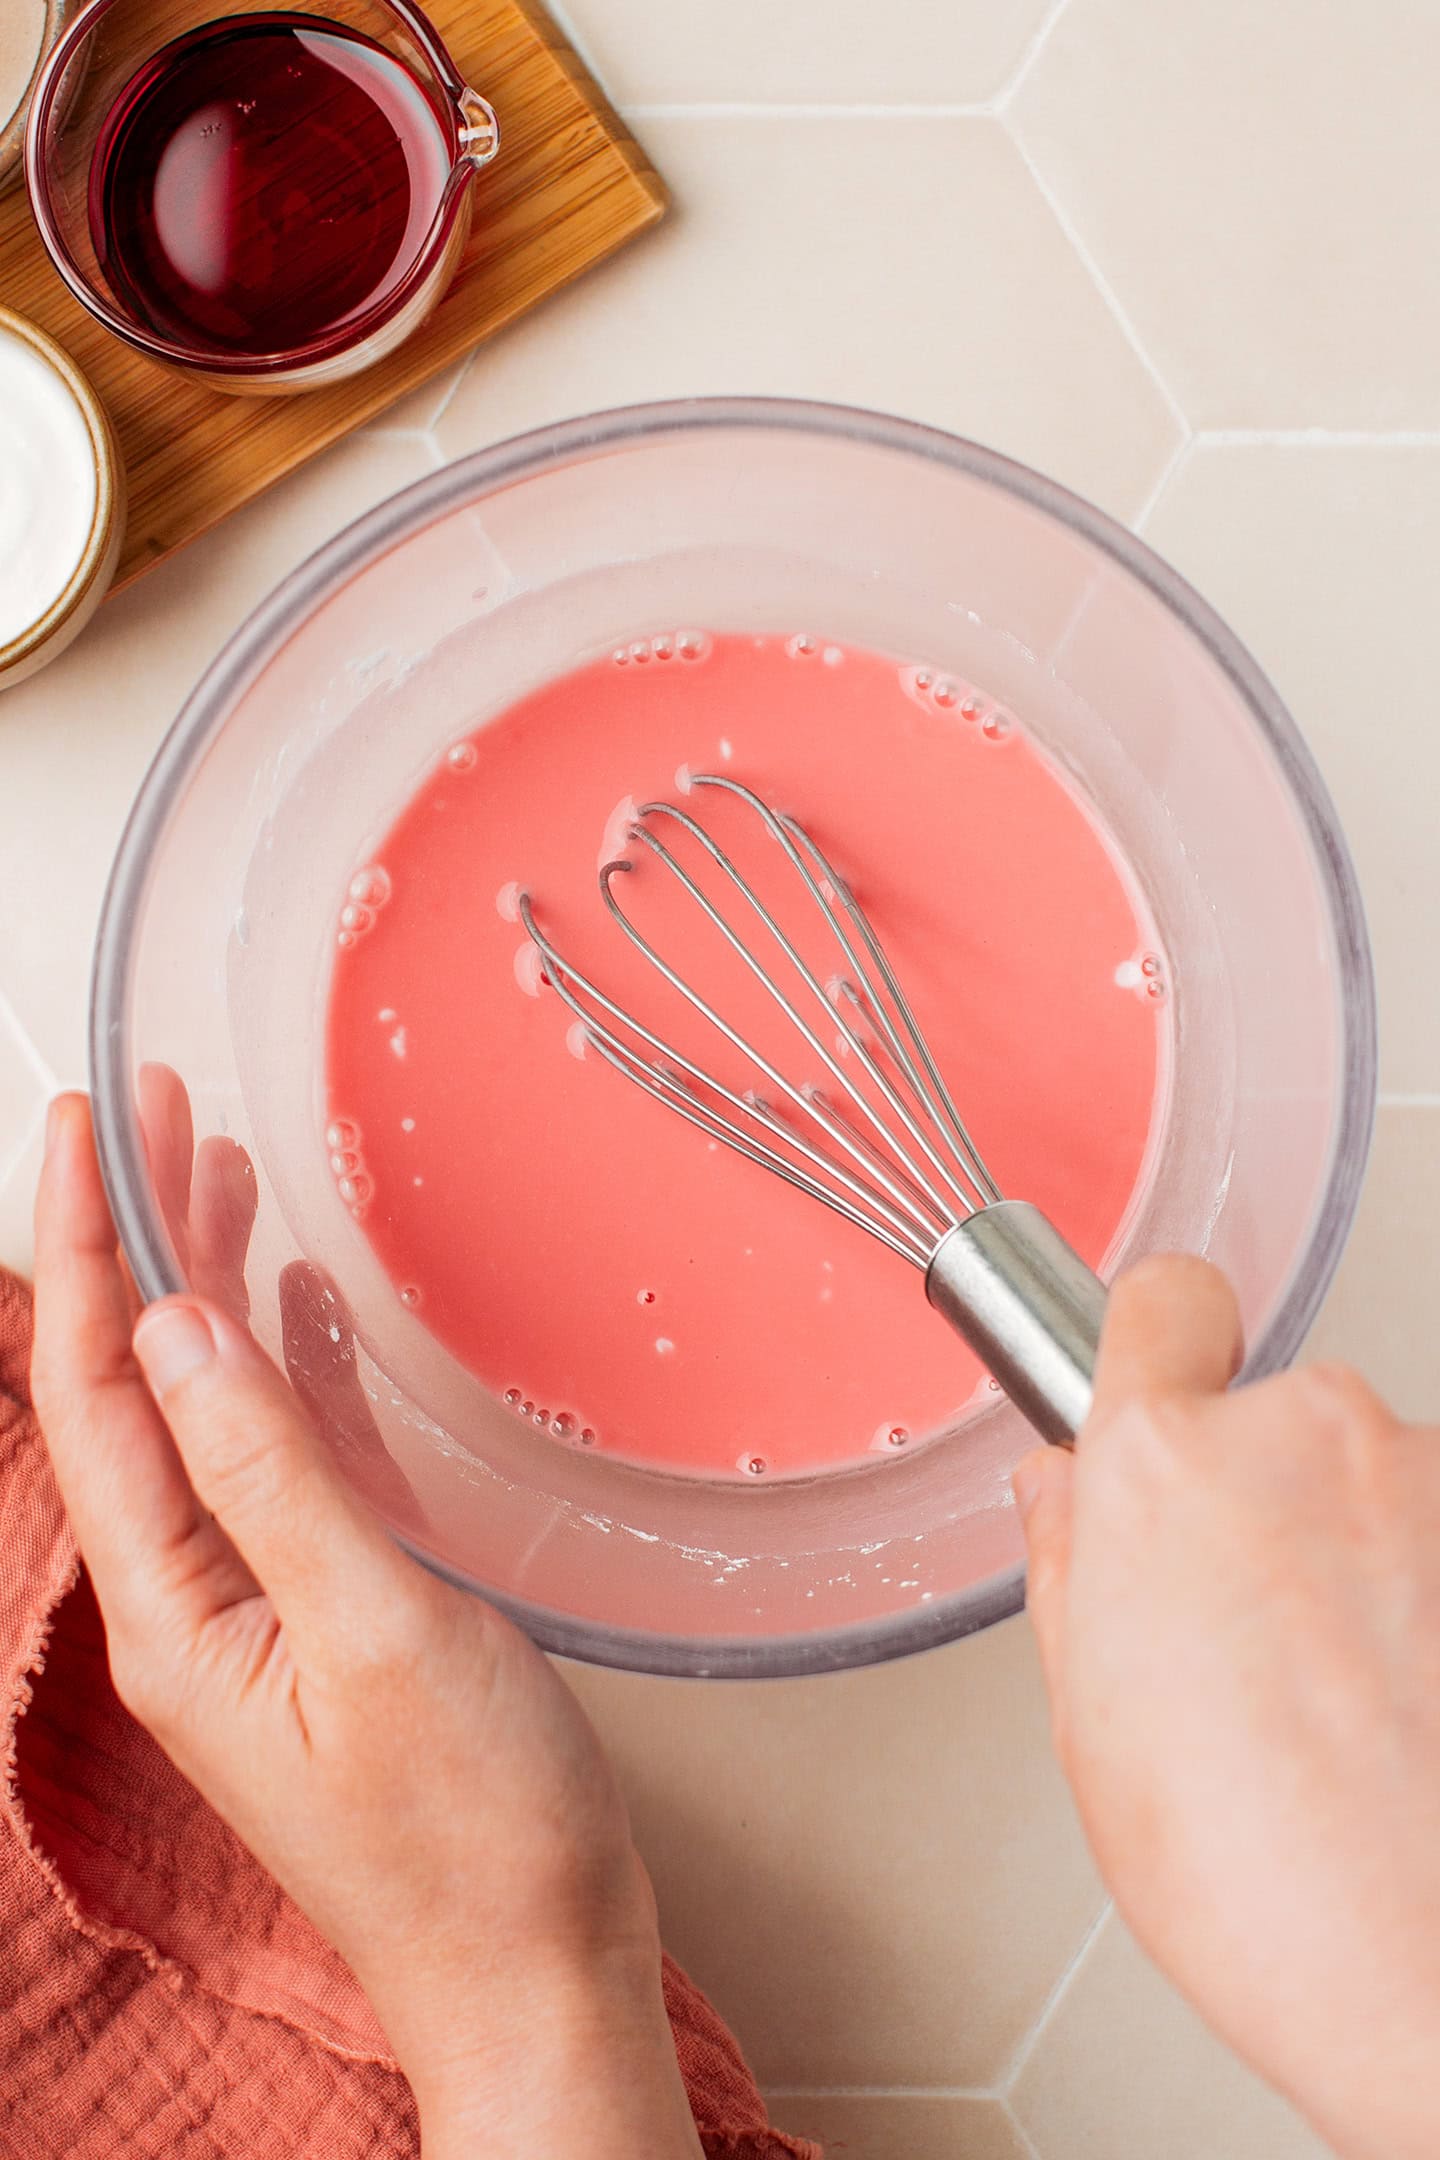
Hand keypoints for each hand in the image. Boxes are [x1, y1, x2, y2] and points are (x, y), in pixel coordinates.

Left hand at [31, 1094, 701, 2159]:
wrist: (538, 1966)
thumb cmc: (470, 1834)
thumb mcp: (375, 1630)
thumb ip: (270, 1472)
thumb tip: (177, 1332)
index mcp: (174, 1614)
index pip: (90, 1394)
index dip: (84, 1248)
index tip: (87, 1125)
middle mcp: (195, 1605)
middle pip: (133, 1390)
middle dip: (131, 1243)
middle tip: (155, 1113)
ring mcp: (260, 1610)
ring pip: (206, 1412)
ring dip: (204, 1290)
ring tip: (213, 1174)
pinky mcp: (331, 1614)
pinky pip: (282, 1463)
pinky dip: (286, 1367)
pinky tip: (300, 1307)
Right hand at [1015, 1256, 1439, 2159]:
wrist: (1438, 1981)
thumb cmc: (1268, 1886)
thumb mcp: (1091, 1726)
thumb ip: (1070, 1564)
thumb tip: (1065, 1493)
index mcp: (1165, 1466)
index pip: (1161, 1301)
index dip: (1158, 1349)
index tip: (1164, 1389)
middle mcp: (1304, 1437)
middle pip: (1273, 1417)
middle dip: (1263, 1496)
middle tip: (1256, 1632)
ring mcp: (1427, 1476)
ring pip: (1375, 1483)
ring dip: (1366, 1555)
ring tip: (1355, 1704)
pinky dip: (1435, 1597)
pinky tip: (1419, 1709)